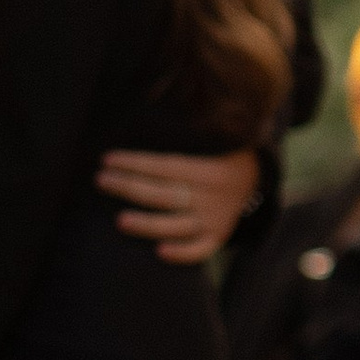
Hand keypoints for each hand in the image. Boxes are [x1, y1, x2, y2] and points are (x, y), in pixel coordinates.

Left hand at [97, 144, 258, 262]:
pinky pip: (201, 250)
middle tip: (102, 181)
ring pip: (178, 224)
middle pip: (165, 194)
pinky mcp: (217, 237)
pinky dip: (183, 253)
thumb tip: (155, 106)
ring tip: (120, 221)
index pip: (165, 166)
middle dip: (131, 187)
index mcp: (208, 170)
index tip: (106, 160)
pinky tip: (160, 253)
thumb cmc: (220, 156)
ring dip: (149, 224)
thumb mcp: (214, 140)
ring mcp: (214, 220)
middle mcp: (210, 196)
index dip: (135, 163)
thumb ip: (190, 133)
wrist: (258, 180)